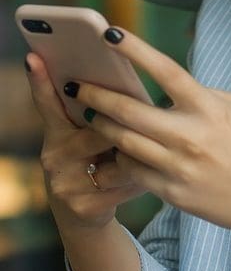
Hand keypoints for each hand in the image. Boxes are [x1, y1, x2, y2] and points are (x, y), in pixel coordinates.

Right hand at [25, 53, 145, 232]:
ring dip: (140, 153)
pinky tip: (151, 176)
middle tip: (146, 117)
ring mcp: (65, 183)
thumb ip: (99, 113)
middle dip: (124, 125)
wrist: (85, 213)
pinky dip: (143, 177)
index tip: (35, 56)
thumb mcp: (90, 135)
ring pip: (116, 157)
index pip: (48, 102)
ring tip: (155, 148)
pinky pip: (126, 183)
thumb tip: (122, 85)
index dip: (41, 80)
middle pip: (97, 129)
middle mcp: (54, 156)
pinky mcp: (83, 206)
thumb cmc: (96, 160)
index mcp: (57, 131)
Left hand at [72, 28, 230, 246]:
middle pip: (129, 110)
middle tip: (78, 85)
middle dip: (98, 95)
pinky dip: (122, 156)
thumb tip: (182, 89)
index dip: (136, 50)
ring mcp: (178, 168)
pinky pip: (134, 171)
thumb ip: (214, 94)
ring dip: (102, 126)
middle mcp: (190, 137)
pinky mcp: (172, 193)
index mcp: (211, 109)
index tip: (111, 34)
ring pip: (123, 142)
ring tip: (91, 114)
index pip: (166, 71)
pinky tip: (117, 148)